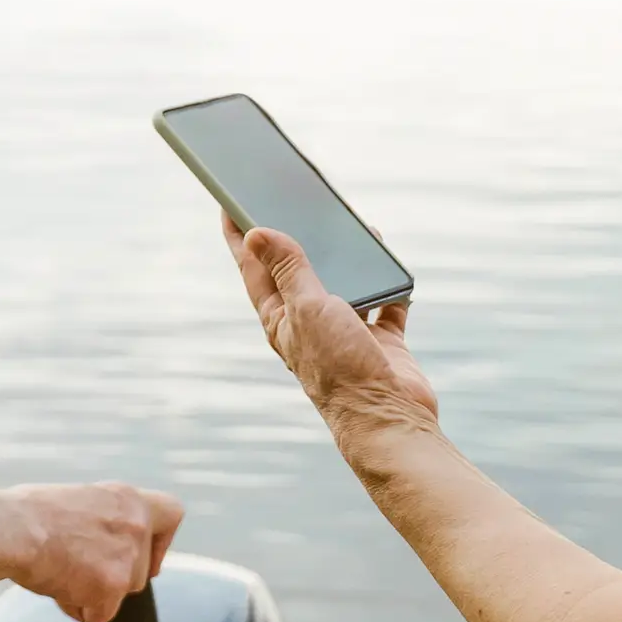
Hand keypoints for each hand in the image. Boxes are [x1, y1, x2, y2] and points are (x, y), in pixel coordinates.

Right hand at [0, 480, 186, 621]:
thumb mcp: (78, 500)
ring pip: (121, 593)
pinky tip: (56, 585)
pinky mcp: (113, 587)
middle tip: (76, 567)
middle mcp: (135, 526)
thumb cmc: (26, 513)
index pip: (171, 514)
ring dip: (94, 593)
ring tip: (60, 570)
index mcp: (126, 498)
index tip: (145, 554)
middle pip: (141, 571)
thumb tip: (97, 540)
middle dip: (112, 579)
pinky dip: (78, 608)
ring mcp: (127, 558)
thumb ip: (102, 519)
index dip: (161, 542)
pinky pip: (100, 614)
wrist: (11, 529)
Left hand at [231, 218, 440, 451]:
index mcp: (280, 317)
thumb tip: (256, 233)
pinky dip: (391, 287)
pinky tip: (393, 268)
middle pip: (300, 271)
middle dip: (298, 238)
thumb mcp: (307, 308)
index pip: (253, 267)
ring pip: (346, 283)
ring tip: (353, 226)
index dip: (240, 234)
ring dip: (351, 257)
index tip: (228, 202)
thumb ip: (288, 269)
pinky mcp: (380, 340)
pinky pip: (386, 304)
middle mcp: (309, 322)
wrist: (387, 418)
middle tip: (292, 202)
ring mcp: (346, 331)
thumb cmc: (339, 368)